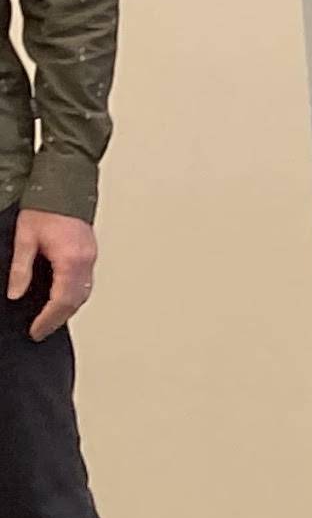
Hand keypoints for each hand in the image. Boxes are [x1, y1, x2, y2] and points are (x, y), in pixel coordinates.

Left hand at [9, 211, 95, 337]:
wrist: (64, 186)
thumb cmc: (45, 208)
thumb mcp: (24, 238)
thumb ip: (21, 269)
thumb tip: (16, 293)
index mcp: (70, 259)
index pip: (61, 300)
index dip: (47, 319)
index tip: (36, 330)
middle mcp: (85, 260)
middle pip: (76, 300)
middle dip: (58, 319)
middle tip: (41, 331)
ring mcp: (91, 256)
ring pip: (84, 293)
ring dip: (68, 310)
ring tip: (51, 320)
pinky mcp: (90, 252)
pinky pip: (86, 282)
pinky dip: (75, 296)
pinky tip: (63, 299)